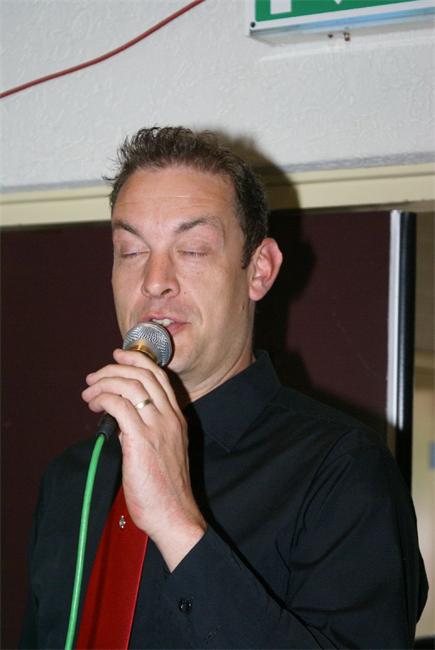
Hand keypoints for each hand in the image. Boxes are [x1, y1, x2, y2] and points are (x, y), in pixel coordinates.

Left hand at [81, 348, 205, 569]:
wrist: (174, 514)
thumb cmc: (165, 489)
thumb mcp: (162, 452)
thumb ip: (146, 432)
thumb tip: (122, 422)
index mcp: (177, 418)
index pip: (159, 377)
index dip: (137, 360)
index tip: (118, 356)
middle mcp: (170, 417)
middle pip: (143, 375)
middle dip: (114, 368)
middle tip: (94, 377)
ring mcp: (158, 427)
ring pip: (130, 386)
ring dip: (104, 383)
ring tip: (89, 394)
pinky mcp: (142, 440)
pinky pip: (120, 406)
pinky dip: (104, 399)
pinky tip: (95, 406)